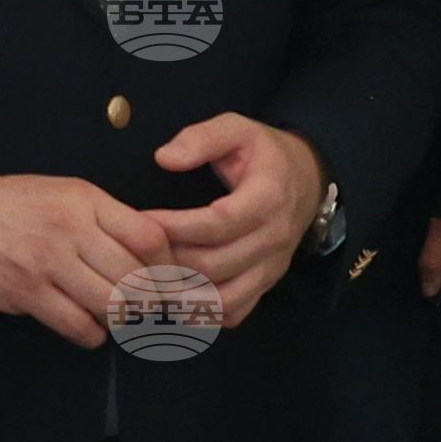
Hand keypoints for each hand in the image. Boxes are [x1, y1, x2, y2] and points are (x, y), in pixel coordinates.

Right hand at [0, 166, 174, 349]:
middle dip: (154, 302)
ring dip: (123, 321)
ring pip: (113, 306)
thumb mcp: (52, 192)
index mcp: (81, 198)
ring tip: (120, 319)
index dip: (168, 266)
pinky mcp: (23, 293)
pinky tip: (87, 327)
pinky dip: (91, 335)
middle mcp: (68, 228)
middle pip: (138, 277)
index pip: (150, 236)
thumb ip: (97, 216)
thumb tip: (146, 250)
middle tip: (156, 311)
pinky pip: (78, 326)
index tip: (170, 280)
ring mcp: (45, 262)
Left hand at [149, 115, 324, 326]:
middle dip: (168, 262)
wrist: (308, 179)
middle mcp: (274, 239)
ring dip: (181, 295)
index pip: (216, 224)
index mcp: (268, 197)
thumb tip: (164, 158)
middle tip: (132, 254)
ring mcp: (272, 268)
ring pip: (223, 299)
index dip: (174, 228)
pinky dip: (202, 312)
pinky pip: (235, 312)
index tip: (138, 222)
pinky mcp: (266, 285)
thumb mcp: (237, 128)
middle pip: (214, 265)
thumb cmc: (263, 153)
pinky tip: (173, 298)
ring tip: (147, 280)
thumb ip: (201, 138)